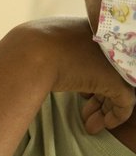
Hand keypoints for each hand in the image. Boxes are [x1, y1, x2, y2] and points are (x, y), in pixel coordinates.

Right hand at [16, 18, 134, 133]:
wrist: (32, 51)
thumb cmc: (30, 49)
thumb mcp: (45, 44)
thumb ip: (57, 50)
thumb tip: (51, 62)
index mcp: (92, 29)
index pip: (101, 59)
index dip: (92, 80)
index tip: (81, 95)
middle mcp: (108, 44)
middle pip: (110, 75)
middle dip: (99, 99)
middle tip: (86, 114)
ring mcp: (114, 61)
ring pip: (118, 89)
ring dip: (104, 109)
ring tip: (90, 125)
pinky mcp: (117, 80)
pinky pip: (124, 101)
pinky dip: (115, 116)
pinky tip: (101, 125)